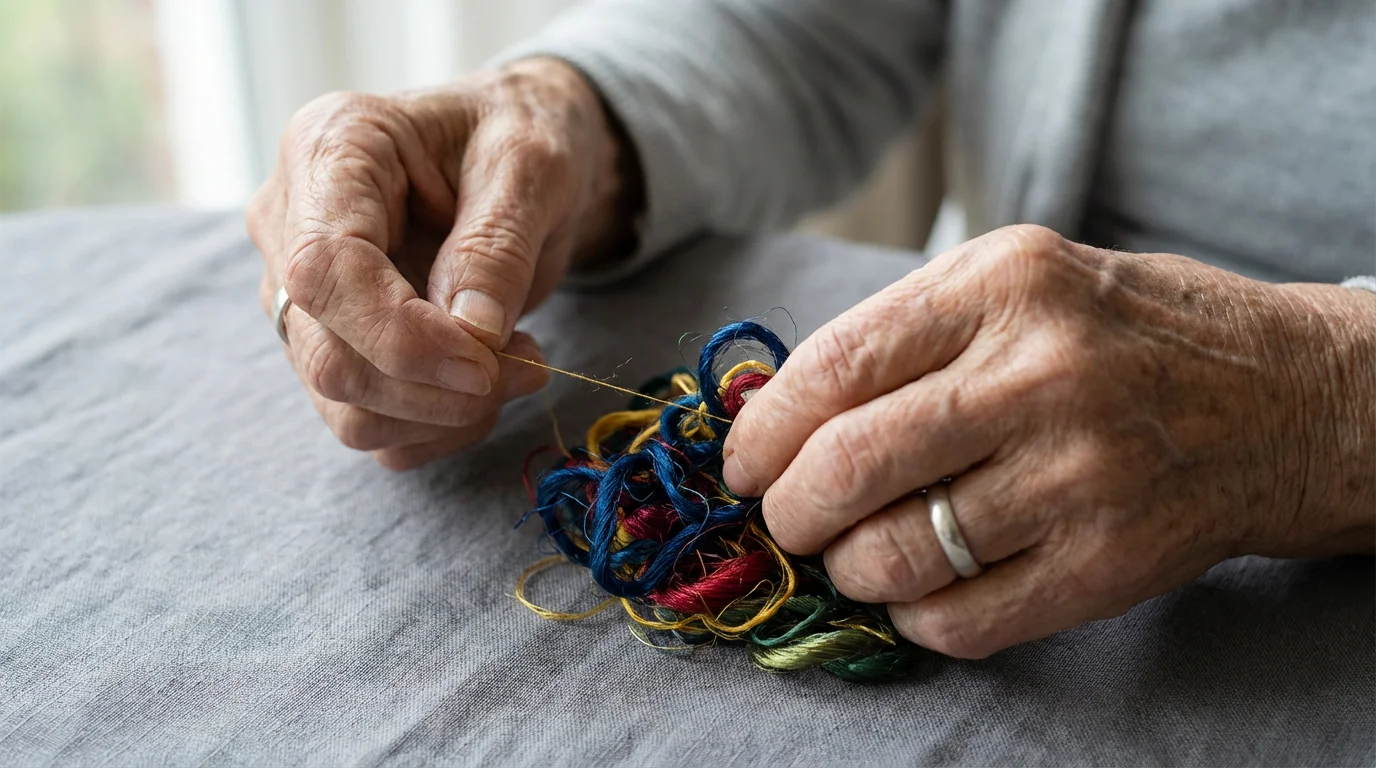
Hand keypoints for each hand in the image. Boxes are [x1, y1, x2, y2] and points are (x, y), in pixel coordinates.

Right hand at [248, 58, 640, 468]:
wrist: (514, 157)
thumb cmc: (516, 139)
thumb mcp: (531, 167)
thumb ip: (499, 246)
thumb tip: (472, 335)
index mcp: (329, 151)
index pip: (323, 271)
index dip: (403, 337)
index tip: (486, 360)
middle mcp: (291, 225)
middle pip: (328, 356)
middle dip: (436, 388)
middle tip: (530, 364)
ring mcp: (302, 296)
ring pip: (346, 407)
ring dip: (445, 414)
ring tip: (518, 361)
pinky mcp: (332, 346)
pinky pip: (371, 426)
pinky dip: (439, 427)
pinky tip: (486, 384)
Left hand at [722, 224, 1375, 657]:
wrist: (1277, 398)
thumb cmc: (1117, 335)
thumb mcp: (1013, 281)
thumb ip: (899, 331)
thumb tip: (772, 412)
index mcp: (1003, 286)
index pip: (835, 366)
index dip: (763, 430)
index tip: (742, 464)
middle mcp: (1041, 375)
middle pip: (851, 464)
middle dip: (789, 511)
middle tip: (787, 520)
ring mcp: (1081, 474)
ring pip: (897, 554)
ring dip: (847, 569)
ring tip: (854, 554)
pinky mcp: (1108, 562)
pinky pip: (961, 619)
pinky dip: (913, 616)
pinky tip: (919, 589)